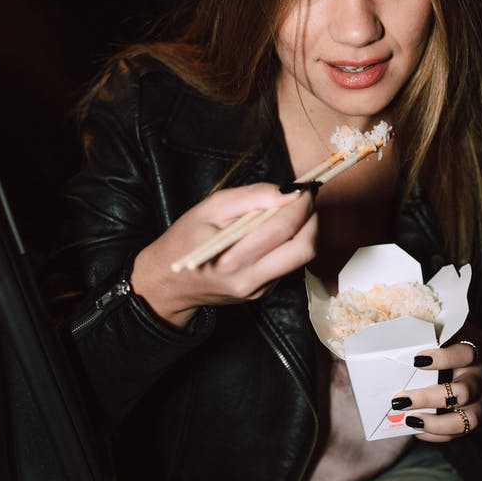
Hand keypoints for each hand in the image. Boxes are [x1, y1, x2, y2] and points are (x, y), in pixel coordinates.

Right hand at [130, 183, 317, 326]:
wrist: (169, 282)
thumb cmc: (185, 239)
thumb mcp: (210, 208)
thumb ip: (252, 197)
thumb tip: (289, 192)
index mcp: (233, 259)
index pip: (283, 229)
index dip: (301, 204)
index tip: (304, 187)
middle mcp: (251, 280)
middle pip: (304, 248)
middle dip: (312, 218)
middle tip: (305, 198)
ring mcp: (260, 290)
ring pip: (303, 258)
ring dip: (306, 230)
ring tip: (292, 211)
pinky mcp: (264, 293)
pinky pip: (290, 265)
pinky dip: (291, 243)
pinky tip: (276, 232)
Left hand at [392, 324, 481, 441]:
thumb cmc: (468, 346)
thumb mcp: (459, 332)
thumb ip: (437, 332)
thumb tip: (398, 327)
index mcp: (477, 352)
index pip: (463, 354)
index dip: (441, 358)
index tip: (416, 360)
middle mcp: (481, 378)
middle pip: (462, 392)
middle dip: (429, 398)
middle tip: (400, 400)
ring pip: (465, 419)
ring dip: (436, 423)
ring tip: (410, 420)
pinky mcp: (479, 417)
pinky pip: (461, 432)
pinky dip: (438, 434)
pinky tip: (417, 430)